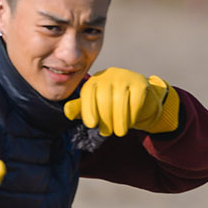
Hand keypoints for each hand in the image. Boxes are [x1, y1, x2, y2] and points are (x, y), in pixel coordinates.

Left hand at [63, 67, 179, 135]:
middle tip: (106, 132)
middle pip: (104, 98)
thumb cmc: (112, 104)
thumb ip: (80, 108)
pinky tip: (131, 122)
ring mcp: (126, 77)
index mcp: (95, 80)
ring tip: (119, 131)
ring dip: (119, 120)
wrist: (139, 98)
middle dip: (105, 119)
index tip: (91, 124)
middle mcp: (109, 75)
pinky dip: (132, 115)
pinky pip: (135, 101)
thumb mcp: (94, 105)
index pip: (88, 94)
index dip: (87, 109)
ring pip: (120, 101)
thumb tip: (67, 111)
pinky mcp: (140, 83)